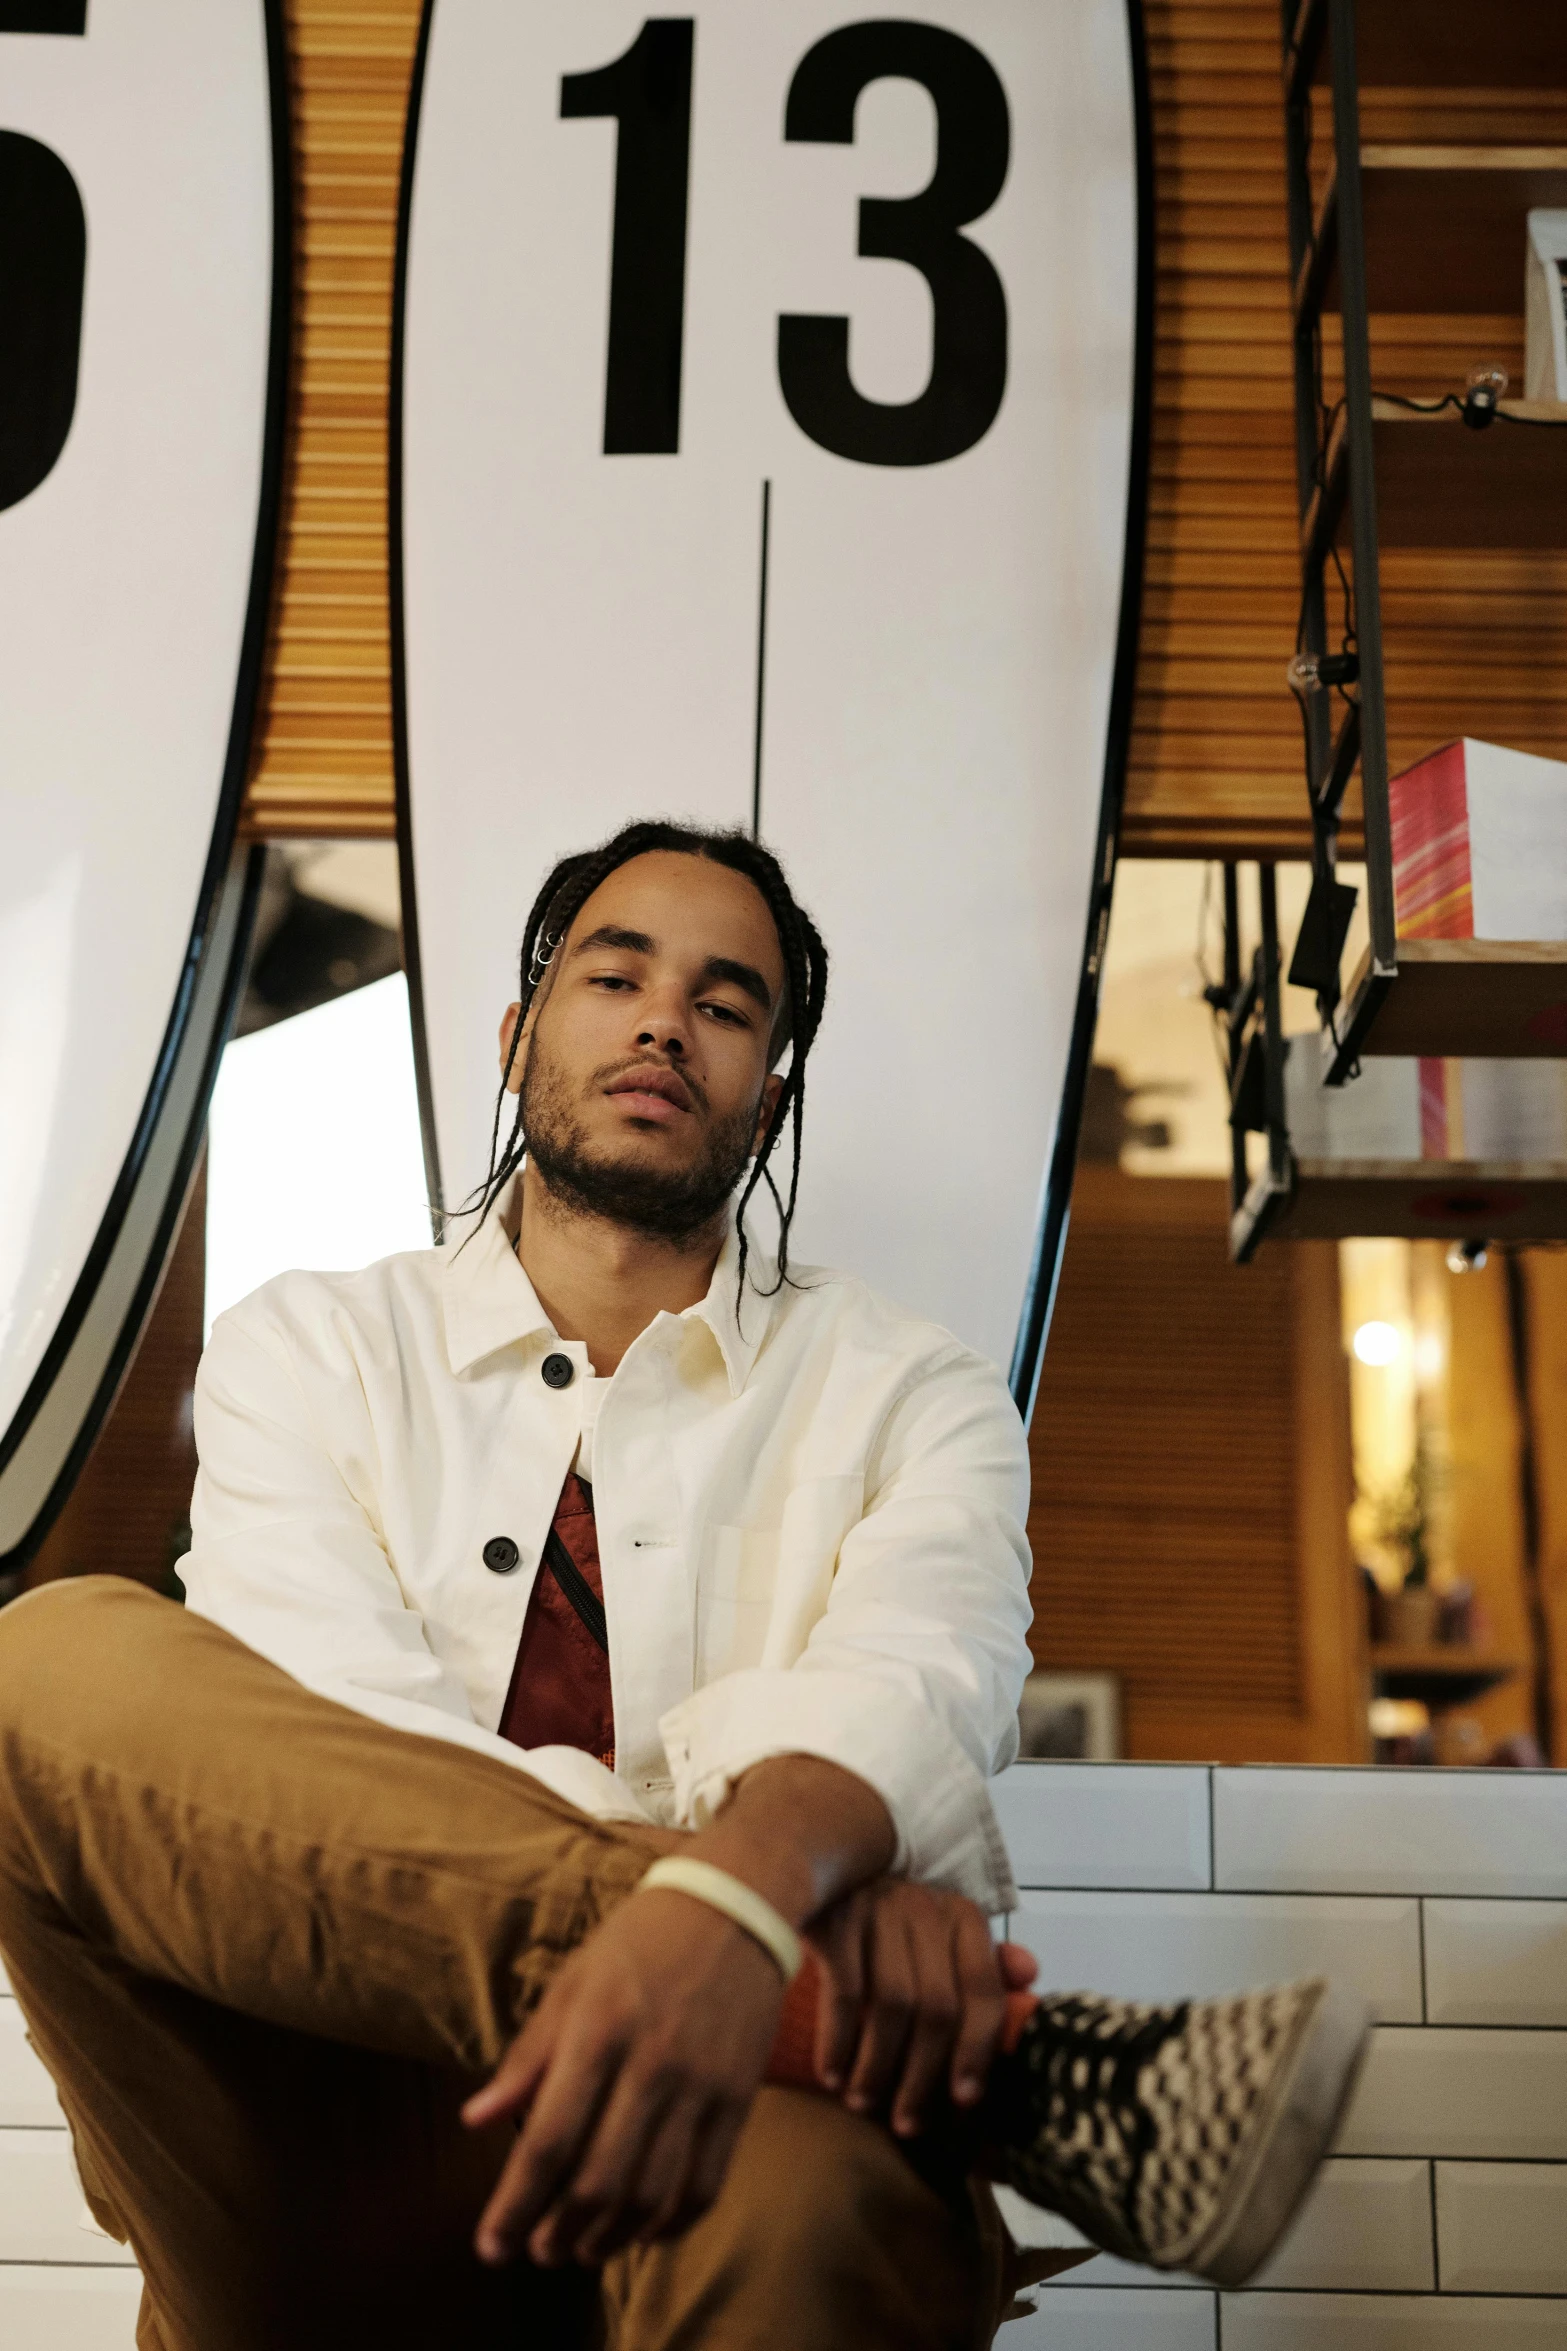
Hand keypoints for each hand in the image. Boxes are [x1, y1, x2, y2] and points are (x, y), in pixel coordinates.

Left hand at [462, 1889, 784, 2267]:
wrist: (736, 1903)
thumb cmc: (640, 1941)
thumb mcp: (573, 1982)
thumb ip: (528, 2057)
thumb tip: (476, 2121)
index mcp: (597, 2029)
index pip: (549, 2140)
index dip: (514, 2205)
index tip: (490, 2247)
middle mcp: (650, 2063)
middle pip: (599, 2180)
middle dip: (557, 2233)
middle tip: (536, 2252)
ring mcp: (700, 2084)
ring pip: (652, 2195)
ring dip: (610, 2239)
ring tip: (581, 2249)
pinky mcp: (738, 2097)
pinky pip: (705, 2185)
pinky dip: (670, 2225)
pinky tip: (642, 2232)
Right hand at [808, 1879, 1038, 2137]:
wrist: (822, 1865)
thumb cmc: (889, 1919)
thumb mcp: (940, 1933)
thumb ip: (983, 1962)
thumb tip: (1030, 1976)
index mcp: (962, 1917)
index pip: (985, 1993)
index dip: (978, 2053)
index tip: (963, 2102)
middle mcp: (926, 1909)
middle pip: (938, 2008)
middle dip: (923, 2076)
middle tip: (907, 2123)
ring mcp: (879, 1910)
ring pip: (893, 2007)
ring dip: (878, 2067)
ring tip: (863, 2103)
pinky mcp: (837, 1919)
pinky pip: (845, 1994)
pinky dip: (839, 2043)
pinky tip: (832, 2074)